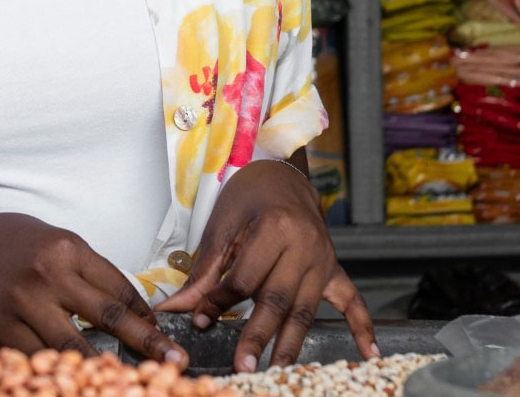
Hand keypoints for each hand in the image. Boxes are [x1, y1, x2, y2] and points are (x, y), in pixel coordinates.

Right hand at [0, 212, 187, 364]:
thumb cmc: (14, 242)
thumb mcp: (55, 241)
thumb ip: (86, 270)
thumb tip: (127, 306)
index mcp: (68, 247)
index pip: (118, 286)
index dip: (145, 314)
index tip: (164, 332)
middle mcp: (50, 273)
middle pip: (109, 315)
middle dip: (147, 342)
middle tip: (176, 361)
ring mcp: (26, 302)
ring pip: (76, 346)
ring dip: (106, 369)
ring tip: (130, 384)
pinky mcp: (4, 326)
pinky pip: (41, 357)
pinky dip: (61, 370)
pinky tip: (76, 380)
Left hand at [156, 160, 377, 372]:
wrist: (280, 173)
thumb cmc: (248, 194)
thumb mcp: (222, 224)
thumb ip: (204, 270)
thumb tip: (176, 307)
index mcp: (274, 227)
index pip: (246, 277)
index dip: (220, 301)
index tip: (200, 320)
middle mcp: (305, 245)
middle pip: (278, 299)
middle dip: (257, 335)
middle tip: (242, 364)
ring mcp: (324, 258)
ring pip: (306, 308)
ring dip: (291, 344)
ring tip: (276, 371)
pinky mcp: (334, 267)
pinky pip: (352, 299)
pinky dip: (362, 327)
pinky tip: (368, 353)